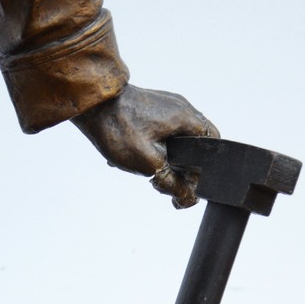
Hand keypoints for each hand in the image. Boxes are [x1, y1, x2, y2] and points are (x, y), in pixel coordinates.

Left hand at [73, 83, 218, 207]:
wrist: (91, 106)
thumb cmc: (118, 129)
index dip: (204, 169)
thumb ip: (172, 183)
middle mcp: (181, 108)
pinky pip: (163, 133)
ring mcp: (166, 105)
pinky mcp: (151, 108)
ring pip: (177, 141)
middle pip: (195, 146)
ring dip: (165, 160)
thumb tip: (189, 198)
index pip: (214, 145)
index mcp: (186, 118)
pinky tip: (136, 157)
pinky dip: (154, 148)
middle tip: (160, 181)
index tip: (186, 183)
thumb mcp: (148, 164)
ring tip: (145, 170)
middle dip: (180, 169)